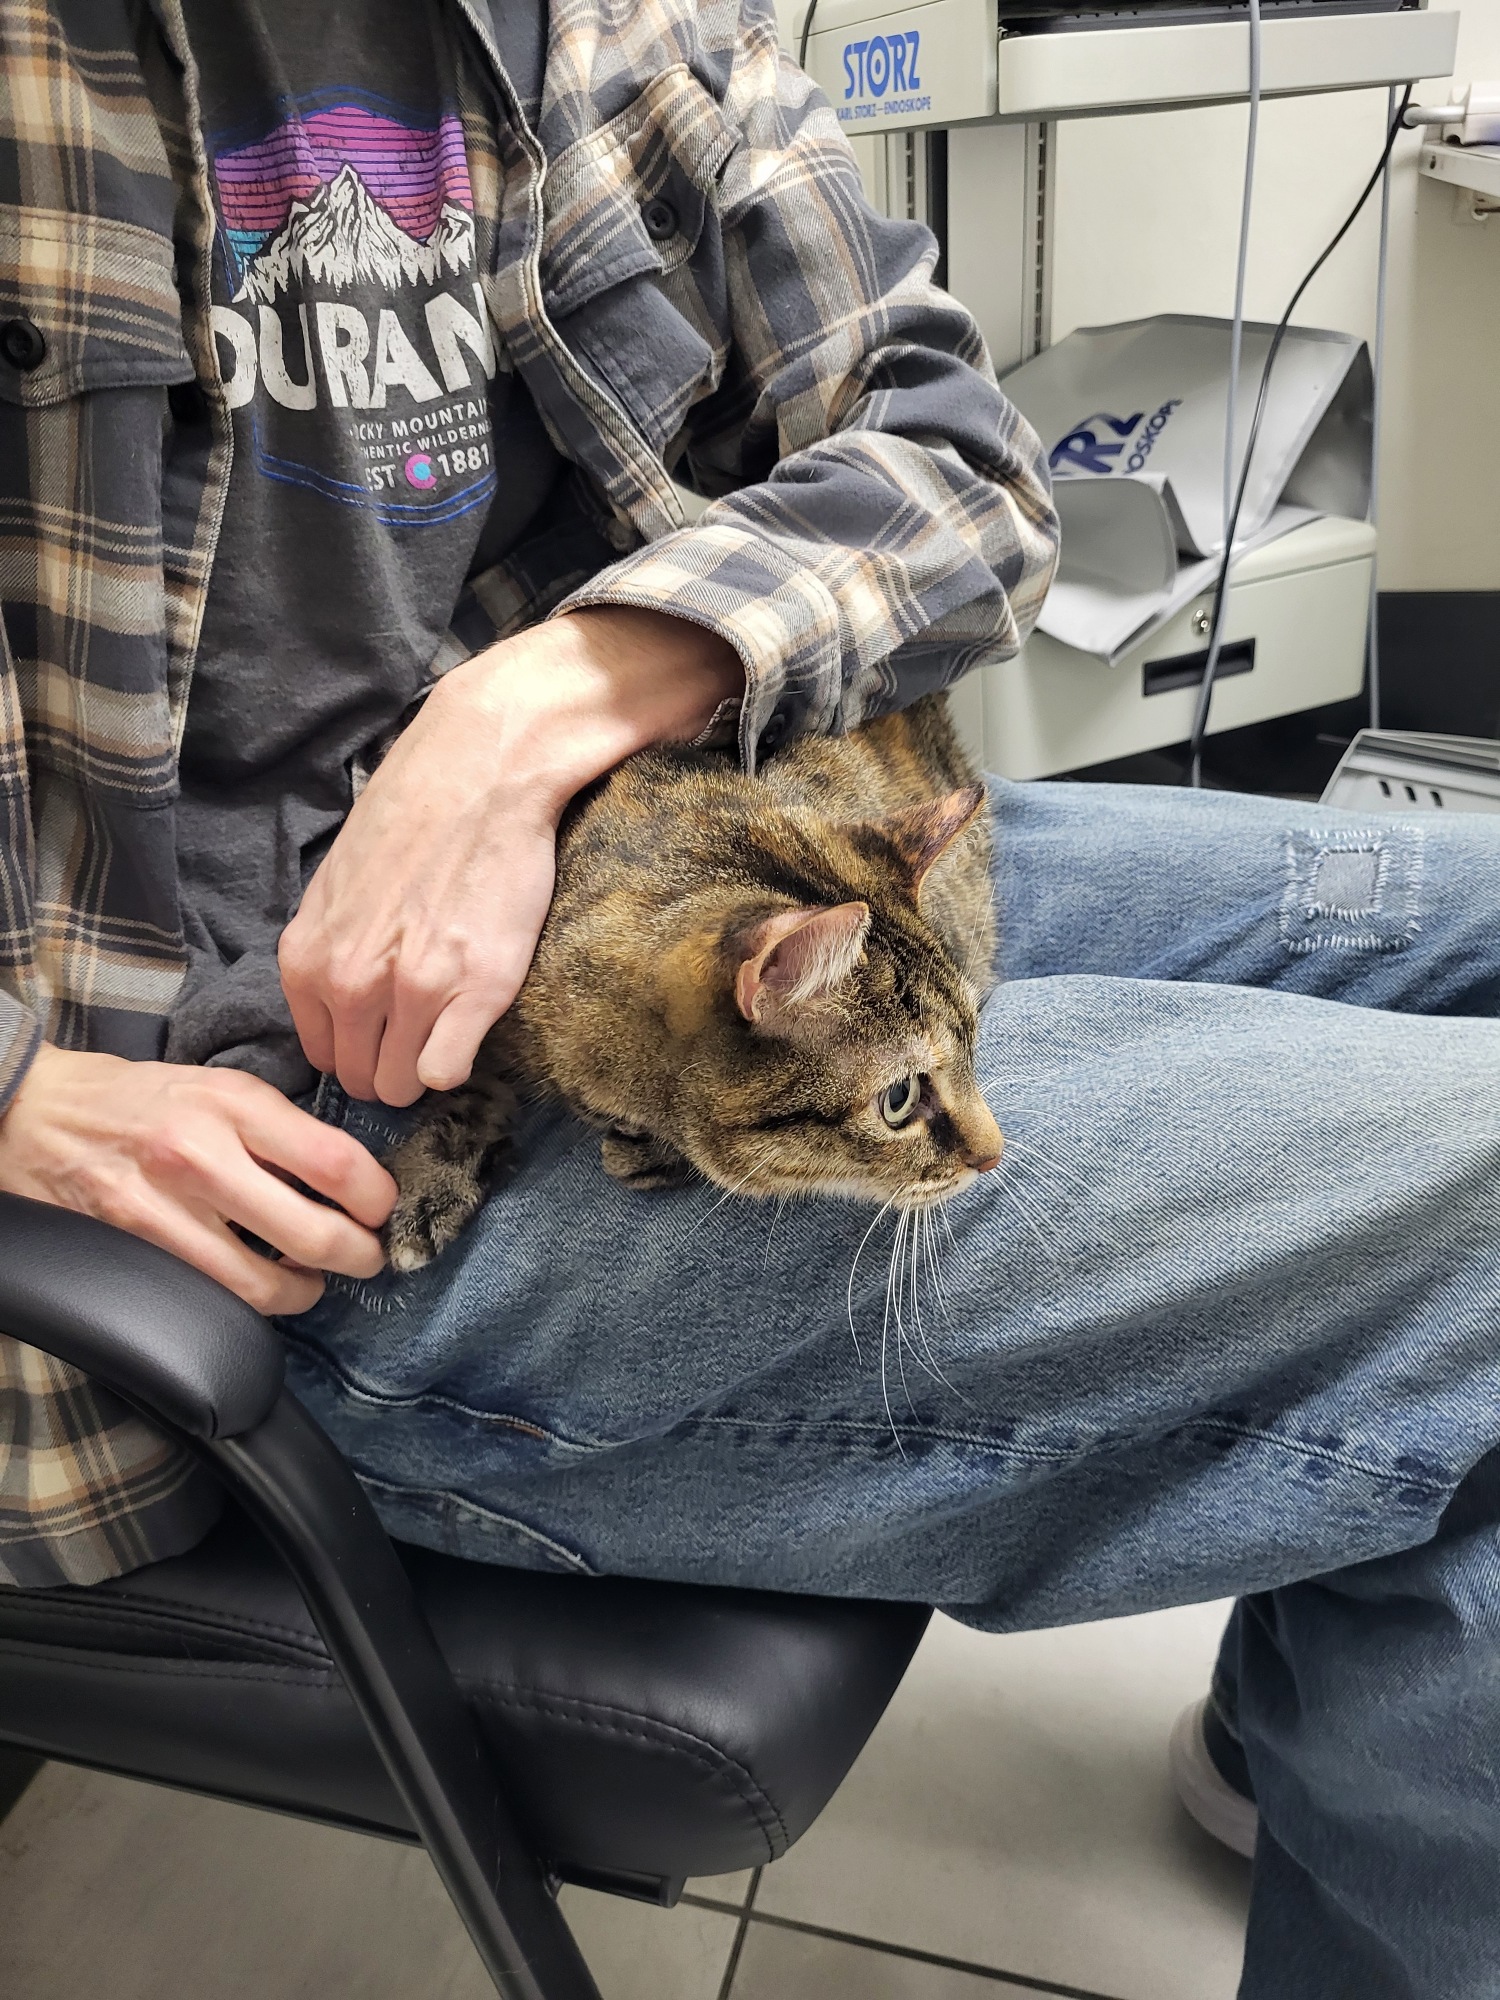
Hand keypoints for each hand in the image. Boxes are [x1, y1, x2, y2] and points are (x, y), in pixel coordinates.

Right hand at [0, 1045, 395, 1315]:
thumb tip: (349, 1173)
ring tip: (313, 1279)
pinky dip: (251, 1299)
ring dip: (306, 1291)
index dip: (376, 1198)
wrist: (33, 1112)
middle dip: (359, 1257)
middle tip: (368, 1257)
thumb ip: (279, 1127)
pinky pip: (214, 1294)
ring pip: (264, 1284)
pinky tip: (259, 1283)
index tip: (382, 1208)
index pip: (336, 1163)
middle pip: (313, 1234)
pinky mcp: (135, 1248)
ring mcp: (164, 1209)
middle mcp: (201, 1155)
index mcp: (234, 1104)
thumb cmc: (139, 1098)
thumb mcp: (217, 1086)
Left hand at [278, 607, 742, 1105]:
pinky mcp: (472, 993)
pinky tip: (471, 1021)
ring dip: (424, 1066)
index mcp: (307, 958)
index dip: (358, 1048)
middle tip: (423, 1031)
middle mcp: (350, 982)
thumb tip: (336, 1007)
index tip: (385, 1032)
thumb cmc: (412, 822)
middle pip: (362, 1079)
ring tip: (449, 1024)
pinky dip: (458, 1060)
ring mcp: (411, 991)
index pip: (321, 1055)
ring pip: (403, 1085)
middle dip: (390, 1066)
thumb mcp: (337, 887)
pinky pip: (447, 1073)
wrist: (479, 774)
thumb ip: (328, 951)